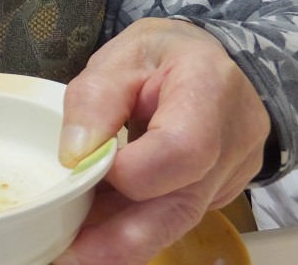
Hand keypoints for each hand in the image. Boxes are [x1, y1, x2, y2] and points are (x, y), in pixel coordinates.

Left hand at [53, 18, 269, 264]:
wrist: (212, 62)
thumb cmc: (165, 53)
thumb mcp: (123, 53)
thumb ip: (96, 98)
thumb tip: (75, 154)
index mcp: (210, 91)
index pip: (181, 151)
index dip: (130, 172)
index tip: (85, 165)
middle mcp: (232, 143)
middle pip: (180, 207)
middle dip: (119, 238)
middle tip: (65, 251)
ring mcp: (229, 176)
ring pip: (174, 222)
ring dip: (118, 239)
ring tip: (68, 245)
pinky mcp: (215, 195)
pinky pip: (172, 217)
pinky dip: (130, 226)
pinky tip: (93, 228)